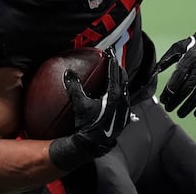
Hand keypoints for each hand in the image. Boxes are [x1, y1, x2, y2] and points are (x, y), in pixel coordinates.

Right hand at [49, 54, 129, 170]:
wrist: (95, 143)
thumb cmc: (88, 124)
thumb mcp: (80, 104)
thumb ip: (74, 87)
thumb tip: (68, 73)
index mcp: (114, 93)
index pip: (114, 72)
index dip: (111, 60)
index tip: (109, 52)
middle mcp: (123, 99)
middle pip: (123, 77)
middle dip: (118, 67)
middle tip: (112, 60)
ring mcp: (126, 107)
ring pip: (126, 87)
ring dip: (121, 78)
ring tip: (116, 73)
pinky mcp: (126, 115)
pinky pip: (126, 98)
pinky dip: (122, 91)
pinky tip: (118, 92)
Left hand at [157, 16, 195, 117]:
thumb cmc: (193, 45)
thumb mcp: (178, 47)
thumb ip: (166, 59)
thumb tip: (154, 71)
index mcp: (189, 59)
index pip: (178, 78)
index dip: (170, 91)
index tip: (163, 100)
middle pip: (188, 88)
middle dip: (177, 100)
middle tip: (169, 108)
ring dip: (189, 106)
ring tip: (180, 113)